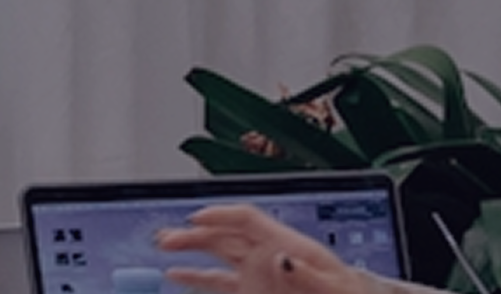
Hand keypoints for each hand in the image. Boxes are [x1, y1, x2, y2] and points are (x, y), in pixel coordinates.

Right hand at [156, 204, 386, 293]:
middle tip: (167, 236)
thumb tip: (280, 258)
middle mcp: (271, 259)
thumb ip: (307, 275)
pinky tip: (178, 276)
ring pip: (218, 257)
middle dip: (195, 232)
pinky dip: (196, 278)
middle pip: (227, 236)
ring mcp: (261, 278)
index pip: (250, 221)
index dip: (222, 215)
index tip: (196, 217)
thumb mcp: (336, 289)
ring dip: (190, 250)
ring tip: (164, 245)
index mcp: (292, 247)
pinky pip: (219, 284)